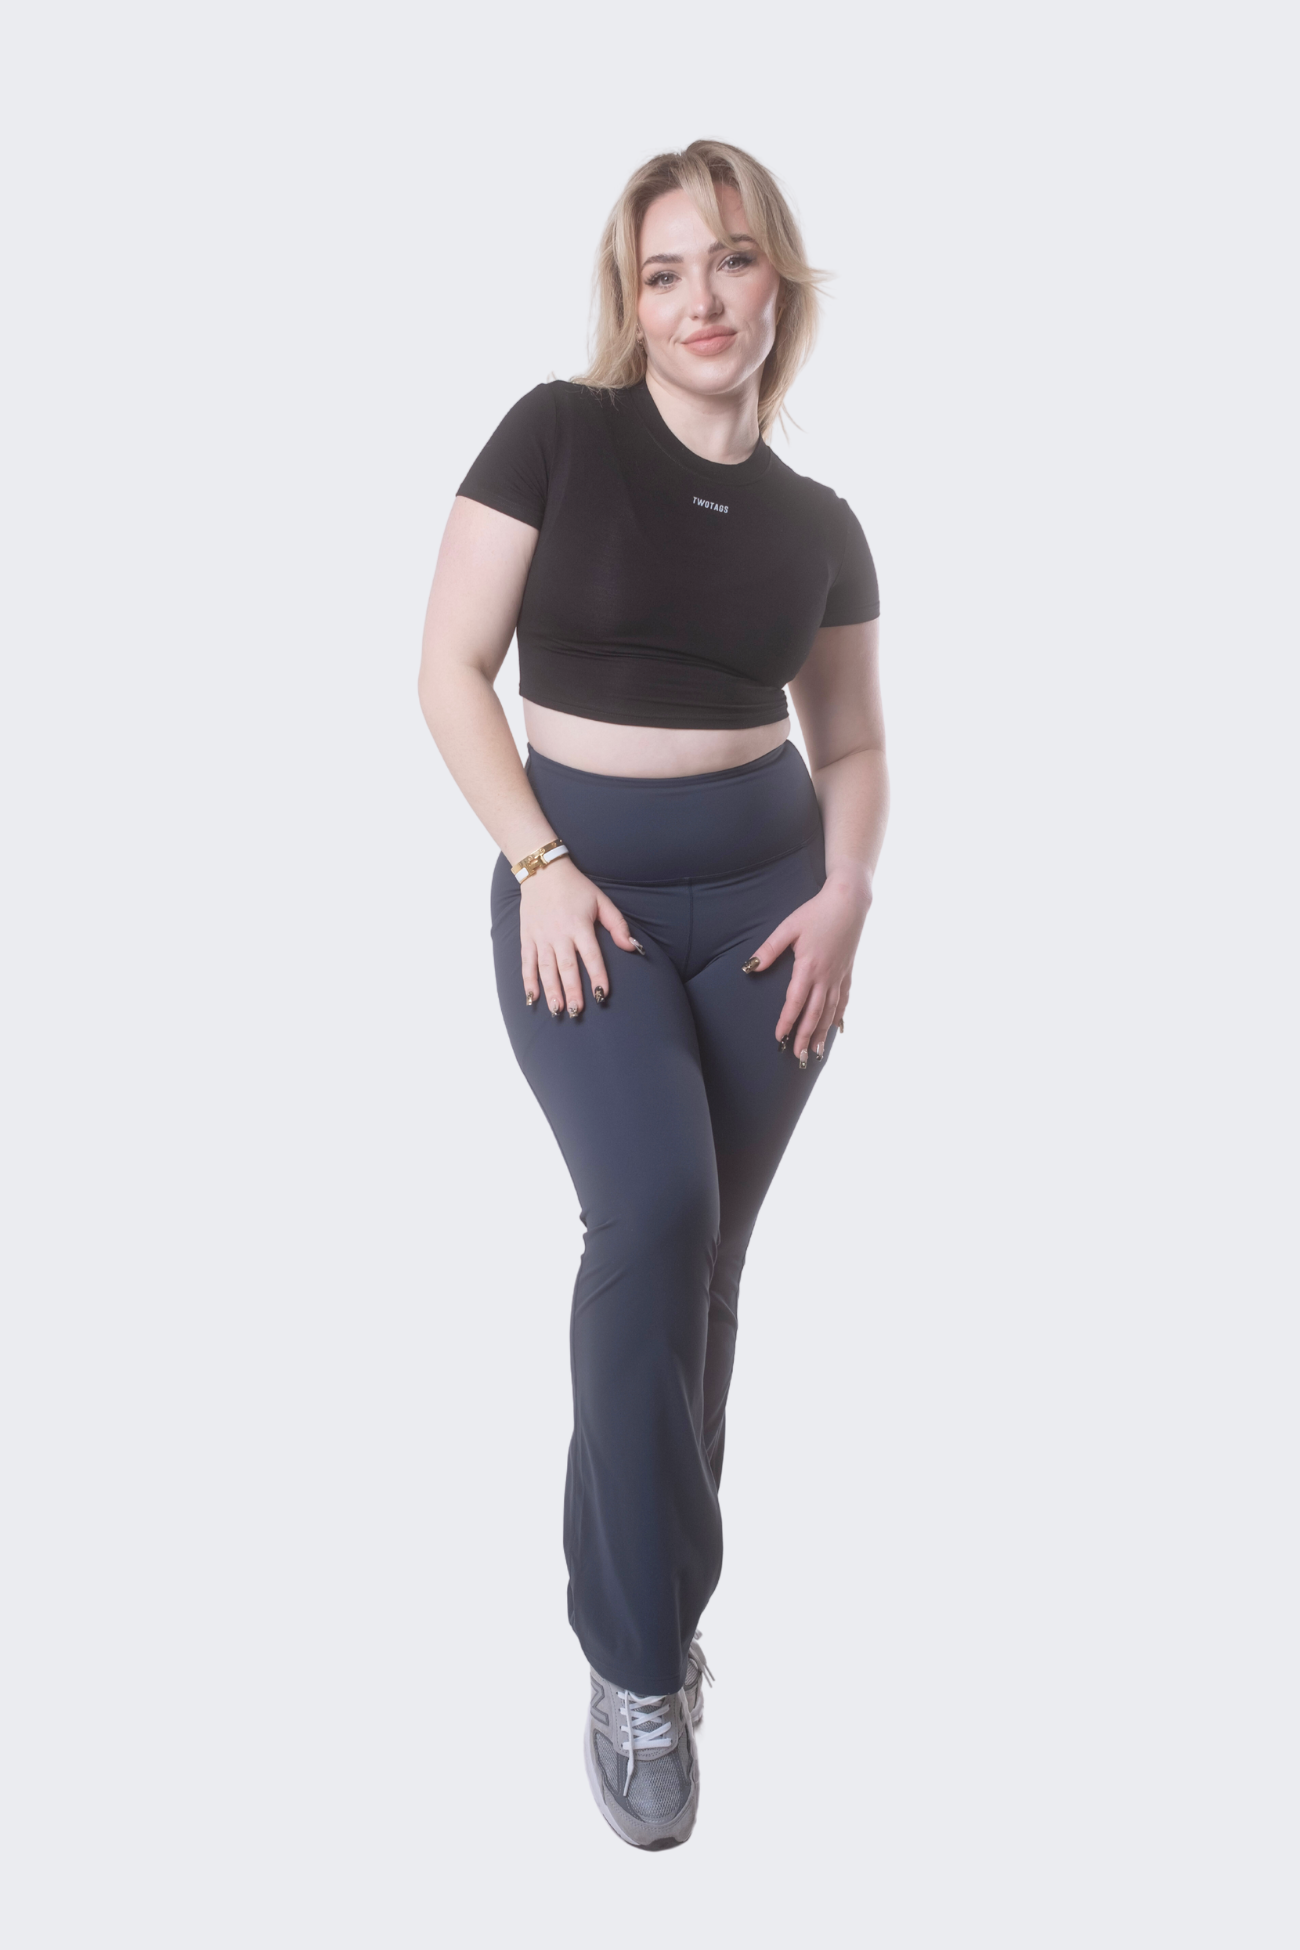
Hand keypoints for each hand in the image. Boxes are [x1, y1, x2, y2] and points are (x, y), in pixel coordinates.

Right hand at [519, 859, 641, 1015]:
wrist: (543, 871)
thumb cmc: (576, 888)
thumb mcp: (601, 901)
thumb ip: (617, 925)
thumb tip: (632, 947)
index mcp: (580, 925)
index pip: (591, 955)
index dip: (597, 976)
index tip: (602, 995)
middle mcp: (559, 933)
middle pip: (567, 966)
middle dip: (572, 990)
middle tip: (576, 1011)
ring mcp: (541, 936)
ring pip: (546, 968)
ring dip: (551, 990)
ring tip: (556, 1009)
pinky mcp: (527, 937)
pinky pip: (527, 962)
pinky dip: (528, 980)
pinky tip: (532, 998)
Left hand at [745, 866, 872, 1062]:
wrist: (849, 902)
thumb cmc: (816, 912)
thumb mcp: (788, 927)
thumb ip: (769, 949)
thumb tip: (751, 967)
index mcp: (808, 967)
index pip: (795, 1002)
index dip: (787, 1022)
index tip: (779, 1038)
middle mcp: (826, 976)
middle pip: (815, 1014)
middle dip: (806, 1037)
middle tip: (799, 1056)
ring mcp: (839, 976)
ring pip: (830, 1011)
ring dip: (823, 1033)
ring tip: (817, 1052)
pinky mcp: (847, 972)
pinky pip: (844, 1000)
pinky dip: (839, 1016)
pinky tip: (837, 1029)